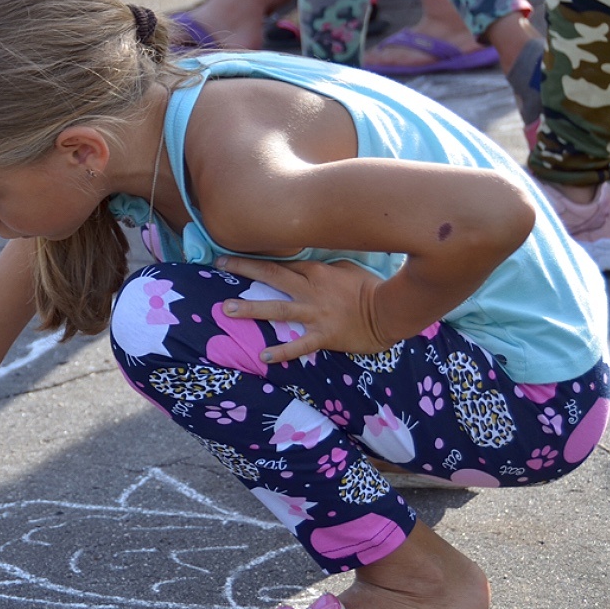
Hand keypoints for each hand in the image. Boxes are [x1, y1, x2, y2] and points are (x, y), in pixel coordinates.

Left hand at [215, 256, 393, 362]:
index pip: (280, 261)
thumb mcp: (345, 267)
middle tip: (219, 266)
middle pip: (271, 275)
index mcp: (316, 271)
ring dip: (250, 308)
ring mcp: (315, 313)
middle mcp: (310, 289)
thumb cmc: (370, 288)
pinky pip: (299, 344)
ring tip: (226, 309)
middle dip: (243, 269)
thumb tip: (303, 264)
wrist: (391, 311)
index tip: (235, 252)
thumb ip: (322, 266)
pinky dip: (281, 351)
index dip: (256, 256)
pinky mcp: (323, 335)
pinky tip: (263, 357)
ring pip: (277, 308)